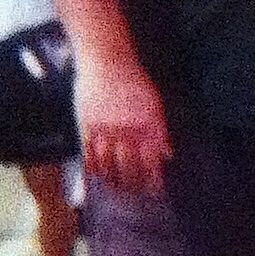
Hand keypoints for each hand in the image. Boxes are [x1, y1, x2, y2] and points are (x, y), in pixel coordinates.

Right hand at [74, 49, 172, 196]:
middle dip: (134, 184)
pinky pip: (89, 153)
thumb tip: (167, 154)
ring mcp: (106, 128)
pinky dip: (93, 168)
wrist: (107, 61)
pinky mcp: (87, 125)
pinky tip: (97, 176)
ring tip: (117, 189)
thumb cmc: (134, 81)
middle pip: (131, 166)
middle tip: (136, 195)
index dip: (153, 178)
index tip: (155, 190)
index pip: (152, 160)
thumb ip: (159, 131)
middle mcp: (128, 129)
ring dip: (113, 179)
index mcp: (148, 124)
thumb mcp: (154, 104)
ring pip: (109, 164)